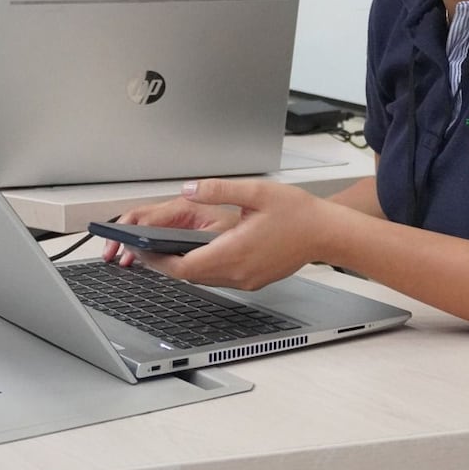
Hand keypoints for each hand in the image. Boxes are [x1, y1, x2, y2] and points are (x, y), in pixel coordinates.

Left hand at [121, 179, 336, 290]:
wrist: (327, 233)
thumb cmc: (298, 213)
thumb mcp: (256, 192)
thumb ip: (218, 190)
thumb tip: (189, 189)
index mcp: (234, 251)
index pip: (183, 265)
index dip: (157, 259)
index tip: (141, 249)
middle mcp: (238, 272)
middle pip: (189, 275)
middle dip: (164, 262)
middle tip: (145, 248)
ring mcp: (246, 279)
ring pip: (202, 278)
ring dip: (182, 266)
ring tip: (165, 248)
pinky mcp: (253, 280)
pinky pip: (219, 278)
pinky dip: (201, 267)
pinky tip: (198, 252)